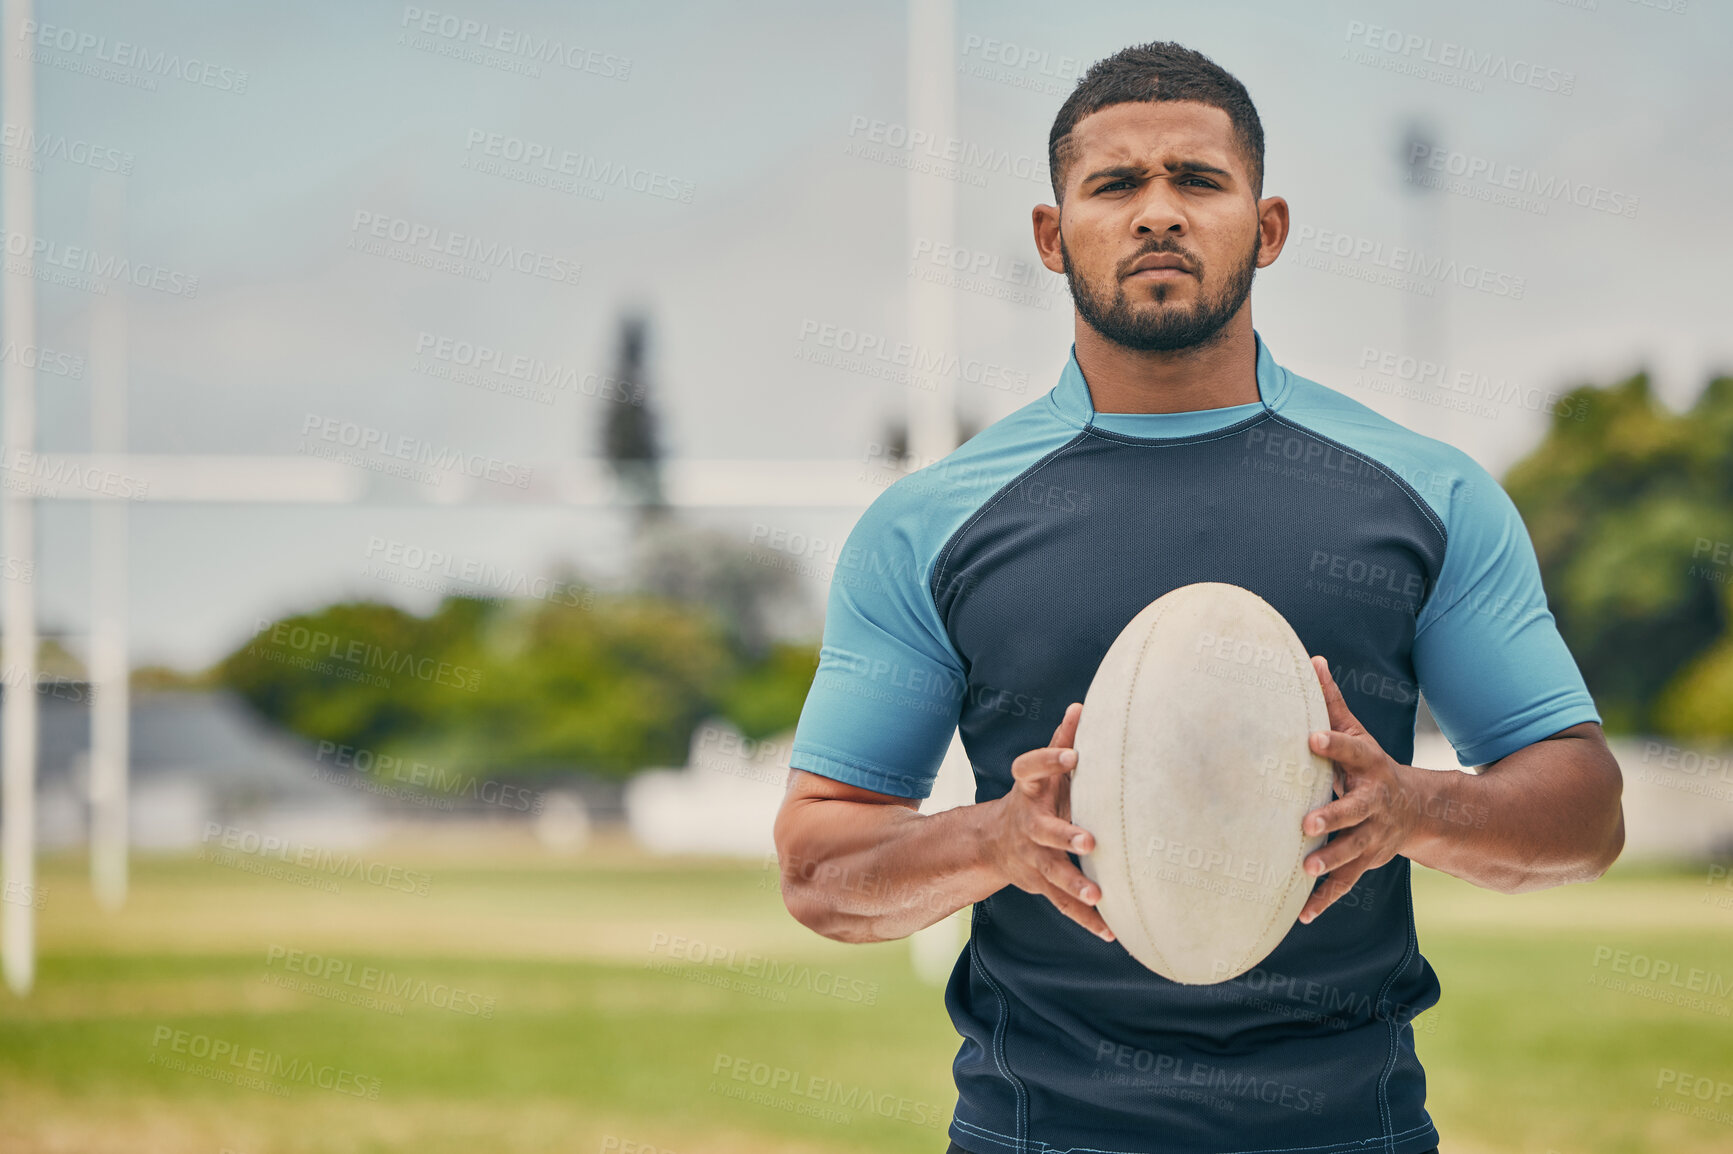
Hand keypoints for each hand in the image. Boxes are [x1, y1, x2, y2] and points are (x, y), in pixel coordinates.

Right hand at [982, 702, 1115, 941]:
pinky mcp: (1040, 884)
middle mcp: (1028, 824)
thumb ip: (1062, 741)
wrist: (996, 842)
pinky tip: (1110, 930)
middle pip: (1043, 831)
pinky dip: (1086, 919)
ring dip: (1075, 887)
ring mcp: (1033, 857)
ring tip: (1099, 896)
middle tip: (1090, 842)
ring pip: (1052, 874)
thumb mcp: (1042, 770)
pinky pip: (1062, 904)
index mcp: (1029, 790)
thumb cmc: (1036, 797)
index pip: (1030, 769)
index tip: (1074, 755)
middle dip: (1064, 836)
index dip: (1049, 761)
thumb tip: (1081, 706)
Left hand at [1297, 656, 1421, 924]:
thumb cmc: (1370, 766)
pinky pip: (1345, 883)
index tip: (1311, 737)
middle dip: (1332, 817)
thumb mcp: (1357, 734)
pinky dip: (1325, 899)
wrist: (1417, 810)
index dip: (1333, 743)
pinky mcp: (1367, 860)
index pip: (1351, 751)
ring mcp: (1373, 835)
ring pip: (1352, 850)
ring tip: (1304, 867)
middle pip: (1354, 810)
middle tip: (1306, 823)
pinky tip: (1302, 914)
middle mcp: (1374, 803)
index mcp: (1369, 767)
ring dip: (1330, 861)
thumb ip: (1332, 703)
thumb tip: (1312, 658)